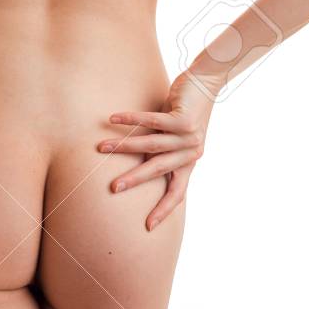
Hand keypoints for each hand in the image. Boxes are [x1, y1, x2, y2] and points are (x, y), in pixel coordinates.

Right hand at [99, 71, 216, 230]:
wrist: (207, 83)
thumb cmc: (185, 111)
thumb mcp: (174, 136)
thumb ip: (160, 151)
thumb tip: (135, 162)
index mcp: (190, 161)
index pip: (177, 192)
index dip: (164, 209)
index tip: (149, 226)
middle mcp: (191, 152)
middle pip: (159, 170)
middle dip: (135, 180)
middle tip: (113, 188)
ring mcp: (189, 136)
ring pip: (152, 145)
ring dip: (125, 147)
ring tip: (102, 147)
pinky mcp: (183, 119)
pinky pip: (152, 121)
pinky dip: (131, 120)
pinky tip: (114, 119)